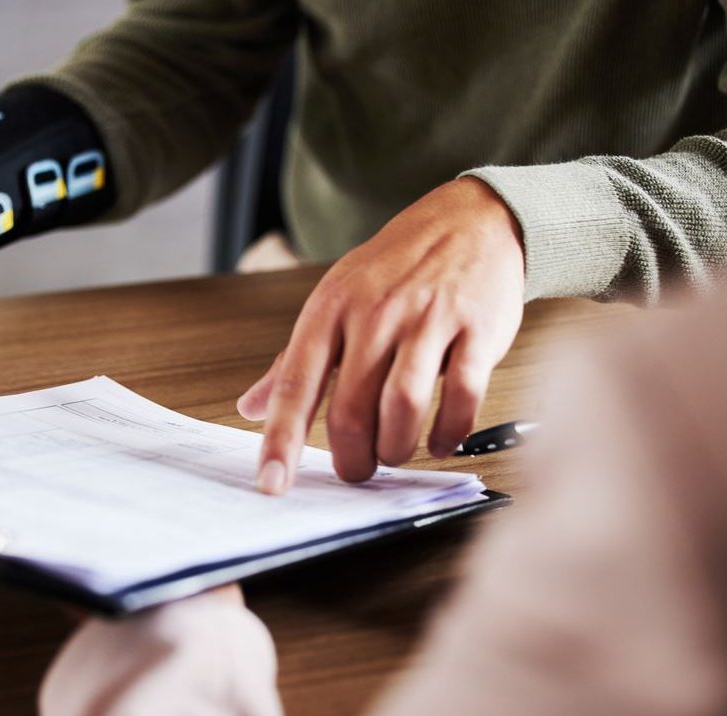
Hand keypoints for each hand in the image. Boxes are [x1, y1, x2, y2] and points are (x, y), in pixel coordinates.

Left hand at [238, 177, 524, 492]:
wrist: (470, 221)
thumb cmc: (395, 269)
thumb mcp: (334, 301)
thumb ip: (294, 362)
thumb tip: (250, 408)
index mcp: (329, 309)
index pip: (295, 384)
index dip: (281, 440)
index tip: (272, 484)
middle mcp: (374, 314)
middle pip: (351, 408)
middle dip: (352, 457)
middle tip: (357, 469)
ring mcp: (427, 320)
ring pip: (403, 406)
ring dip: (397, 447)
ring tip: (394, 453)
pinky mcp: (476, 329)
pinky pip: (463, 397)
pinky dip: (450, 432)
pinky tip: (441, 439)